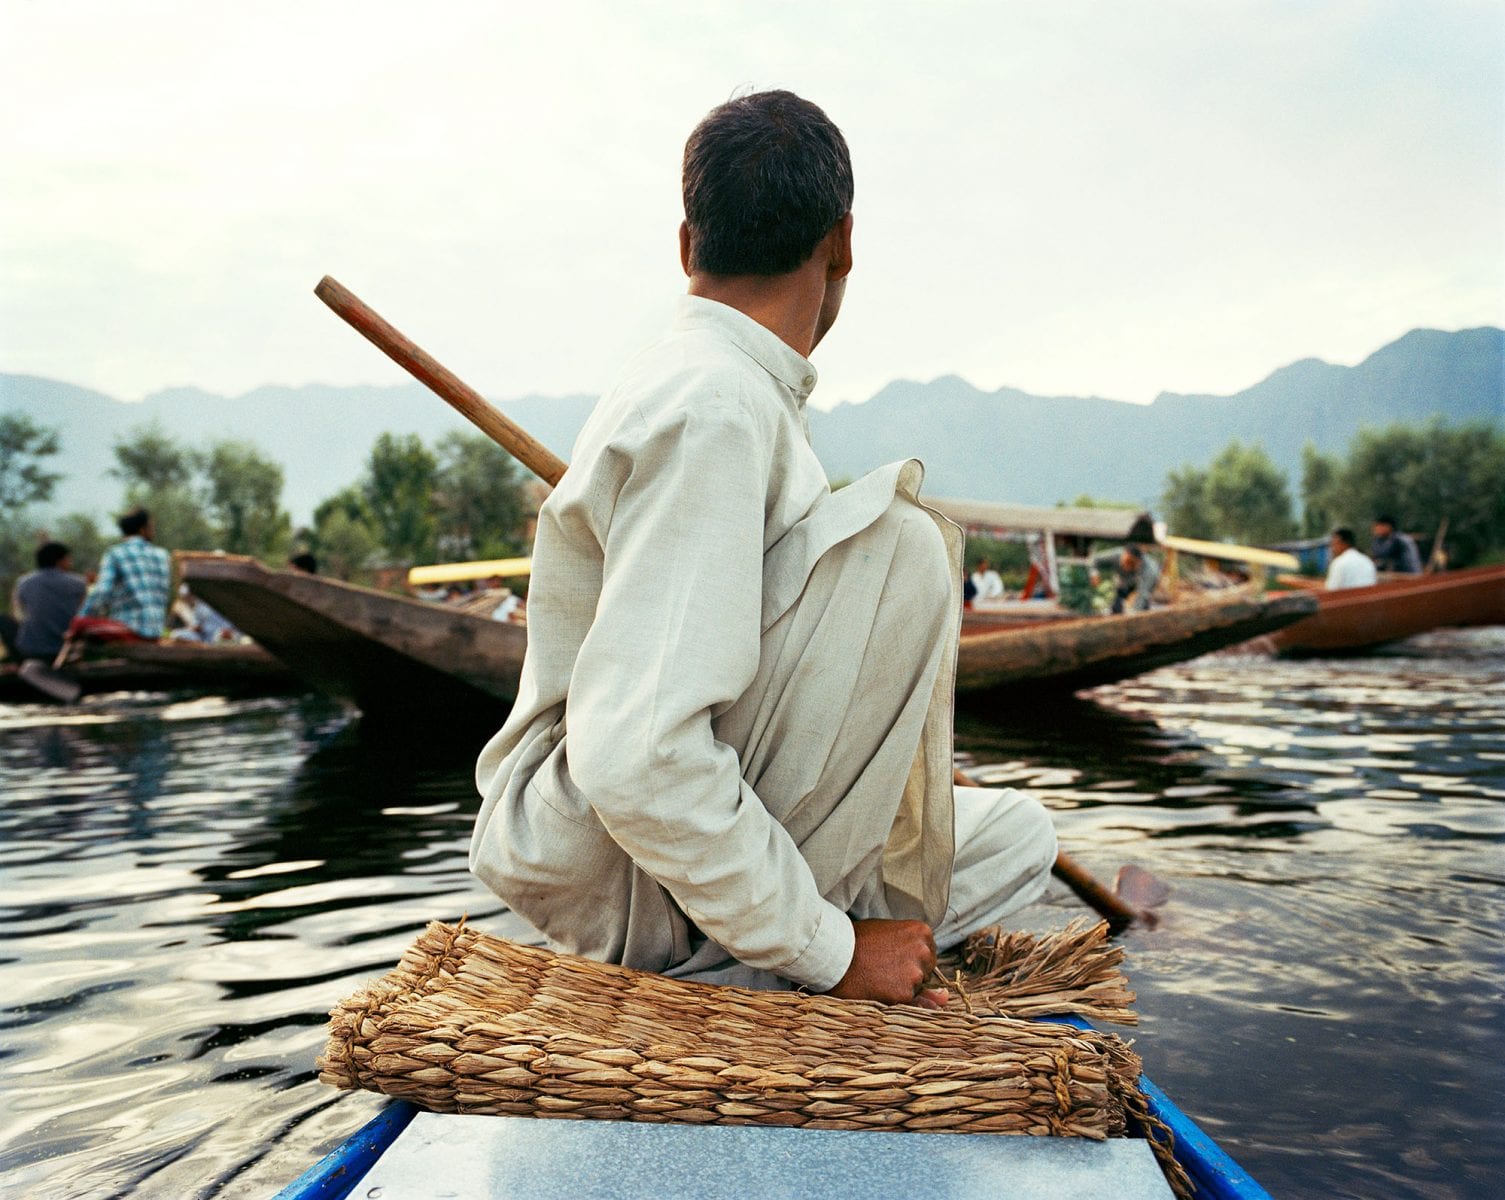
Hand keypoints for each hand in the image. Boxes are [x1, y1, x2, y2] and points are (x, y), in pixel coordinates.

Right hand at [824, 918, 945, 1006]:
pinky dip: (892, 998)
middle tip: (882, 964)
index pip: (928, 955)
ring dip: (901, 987)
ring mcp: (915, 973)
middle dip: (909, 973)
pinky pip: (906, 1003)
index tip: (890, 954)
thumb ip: (920, 963)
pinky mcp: (904, 993)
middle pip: (925, 973)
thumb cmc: (858, 941)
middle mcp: (924, 951)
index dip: (909, 958)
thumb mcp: (889, 939)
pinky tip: (877, 985)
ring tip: (878, 973)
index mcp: (922, 931)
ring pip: (916, 990)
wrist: (833, 953)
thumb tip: (945, 999)